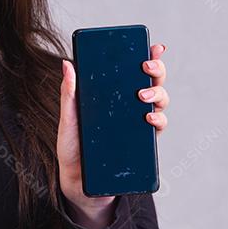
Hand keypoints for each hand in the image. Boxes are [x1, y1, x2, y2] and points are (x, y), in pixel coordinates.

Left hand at [57, 43, 169, 224]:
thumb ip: (69, 94)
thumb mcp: (68, 119)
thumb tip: (68, 64)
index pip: (133, 72)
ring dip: (157, 94)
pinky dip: (158, 120)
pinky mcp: (143, 145)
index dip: (148, 57)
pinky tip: (149, 118)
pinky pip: (158, 128)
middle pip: (152, 83)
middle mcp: (130, 108)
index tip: (154, 46)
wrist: (79, 182)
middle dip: (156, 71)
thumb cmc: (73, 148)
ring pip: (159, 103)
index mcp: (113, 97)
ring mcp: (138, 125)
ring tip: (143, 96)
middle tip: (146, 67)